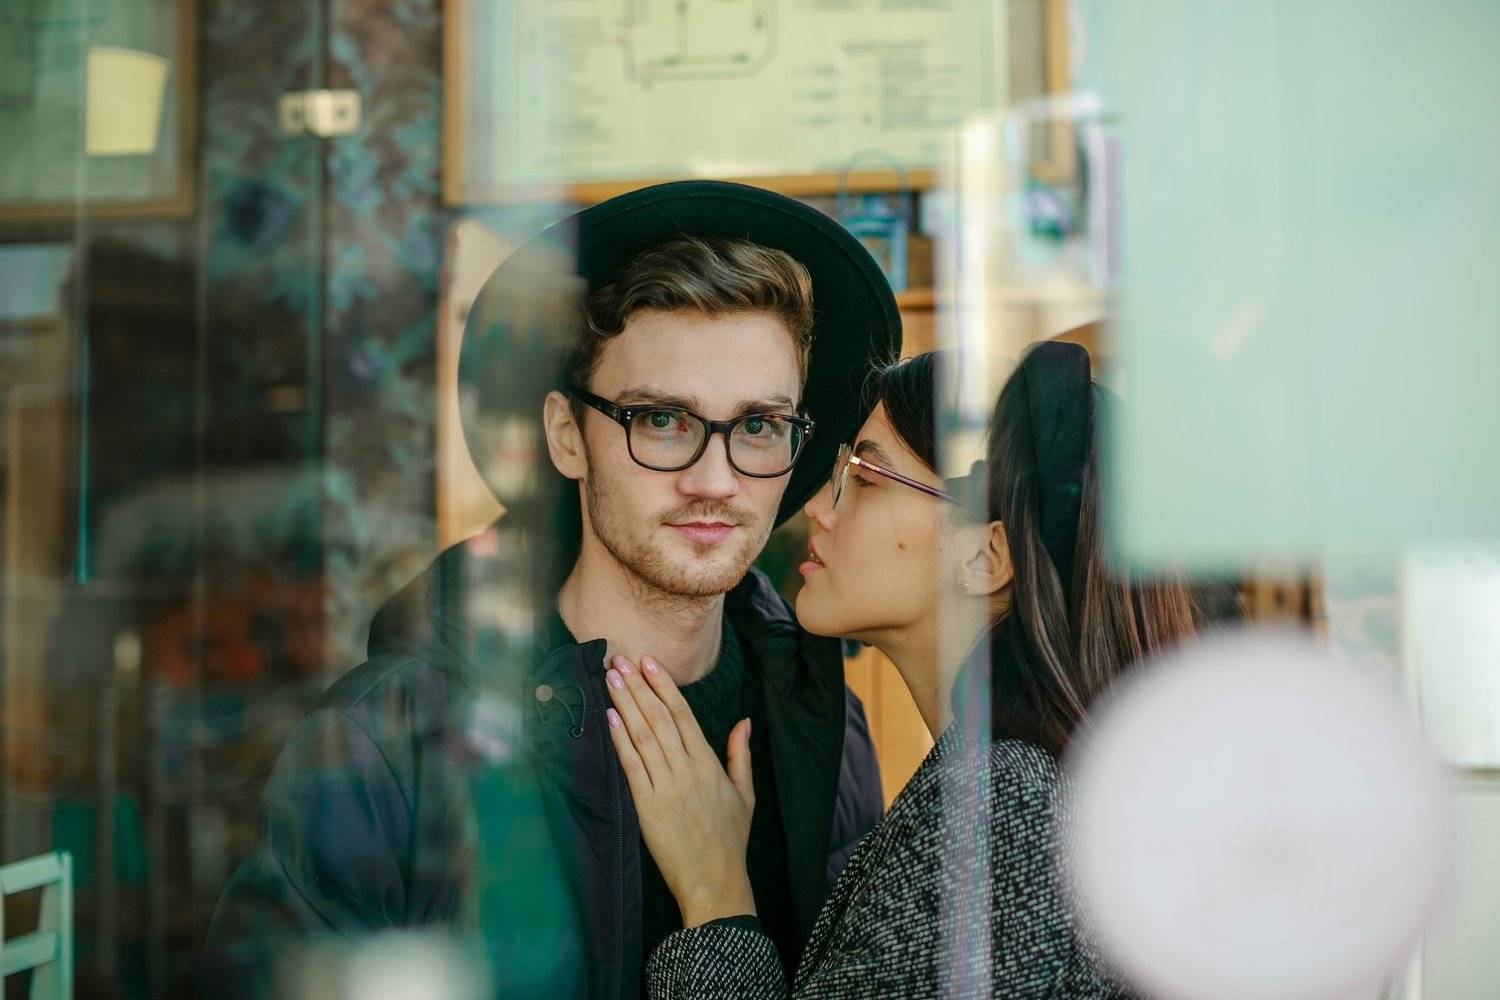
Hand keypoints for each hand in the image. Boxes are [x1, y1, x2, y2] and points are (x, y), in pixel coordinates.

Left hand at [604, 654, 756, 926]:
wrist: (715, 880)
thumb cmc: (730, 840)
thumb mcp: (744, 794)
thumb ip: (740, 755)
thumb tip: (744, 721)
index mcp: (710, 764)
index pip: (684, 714)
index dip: (665, 686)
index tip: (649, 662)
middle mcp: (688, 770)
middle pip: (660, 718)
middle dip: (639, 687)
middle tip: (620, 659)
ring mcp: (667, 787)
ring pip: (644, 736)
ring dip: (626, 705)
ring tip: (611, 678)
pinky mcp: (648, 807)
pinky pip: (632, 766)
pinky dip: (620, 740)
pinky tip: (610, 718)